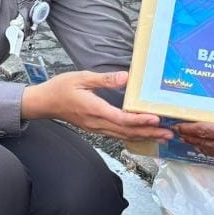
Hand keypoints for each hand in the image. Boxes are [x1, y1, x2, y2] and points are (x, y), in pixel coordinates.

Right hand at [21, 71, 172, 141]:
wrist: (44, 103)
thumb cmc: (60, 88)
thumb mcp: (81, 77)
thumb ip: (104, 79)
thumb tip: (126, 77)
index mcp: (94, 110)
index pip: (121, 119)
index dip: (139, 120)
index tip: (155, 119)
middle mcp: (97, 123)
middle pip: (127, 131)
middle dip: (149, 132)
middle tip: (169, 133)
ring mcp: (96, 128)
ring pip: (124, 136)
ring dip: (144, 137)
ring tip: (163, 137)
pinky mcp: (96, 128)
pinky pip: (118, 135)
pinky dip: (133, 136)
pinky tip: (144, 135)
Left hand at [176, 80, 213, 166]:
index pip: (206, 131)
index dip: (190, 128)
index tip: (178, 126)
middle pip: (205, 143)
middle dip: (190, 137)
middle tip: (178, 133)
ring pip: (213, 152)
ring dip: (199, 146)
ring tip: (189, 142)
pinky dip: (212, 152)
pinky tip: (211, 151)